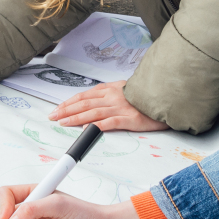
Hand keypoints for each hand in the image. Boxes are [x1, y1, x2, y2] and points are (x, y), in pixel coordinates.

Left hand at [51, 80, 167, 132]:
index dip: (68, 102)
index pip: (84, 96)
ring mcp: (122, 107)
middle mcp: (113, 97)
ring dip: (76, 118)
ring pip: (93, 112)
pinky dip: (97, 125)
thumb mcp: (124, 90)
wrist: (166, 98)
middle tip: (53, 116)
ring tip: (63, 122)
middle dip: (66, 110)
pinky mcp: (131, 119)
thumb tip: (90, 103)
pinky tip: (86, 129)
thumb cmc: (145, 96)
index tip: (57, 109)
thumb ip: (108, 95)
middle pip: (84, 103)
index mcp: (111, 89)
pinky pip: (111, 122)